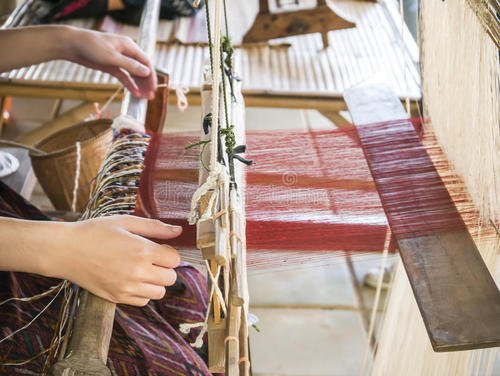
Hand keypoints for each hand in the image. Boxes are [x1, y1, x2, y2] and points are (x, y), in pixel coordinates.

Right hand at [45, 215, 181, 305]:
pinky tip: (132, 279)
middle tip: (150, 258)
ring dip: (156, 282)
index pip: (175, 260)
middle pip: (170, 278)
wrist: (65, 250)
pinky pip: (143, 301)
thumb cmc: (94, 232)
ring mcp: (127, 288)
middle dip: (165, 267)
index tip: (158, 248)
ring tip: (141, 270)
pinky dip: (143, 292)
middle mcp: (137, 272)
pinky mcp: (116, 298)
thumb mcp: (125, 222)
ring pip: (159, 293)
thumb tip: (178, 230)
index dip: (169, 253)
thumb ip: (155, 227)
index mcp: (142, 251)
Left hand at [63, 27, 156, 98]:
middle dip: (147, 82)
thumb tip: (147, 72)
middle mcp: (127, 53)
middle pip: (141, 69)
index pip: (146, 61)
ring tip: (144, 97)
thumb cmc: (91, 46)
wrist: (73, 45)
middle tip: (151, 96)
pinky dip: (130, 85)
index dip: (151, 75)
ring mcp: (119, 60)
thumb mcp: (112, 57)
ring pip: (134, 74)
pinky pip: (124, 77)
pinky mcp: (112, 67)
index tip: (154, 88)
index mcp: (129, 46)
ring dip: (139, 85)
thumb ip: (130, 65)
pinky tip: (135, 93)